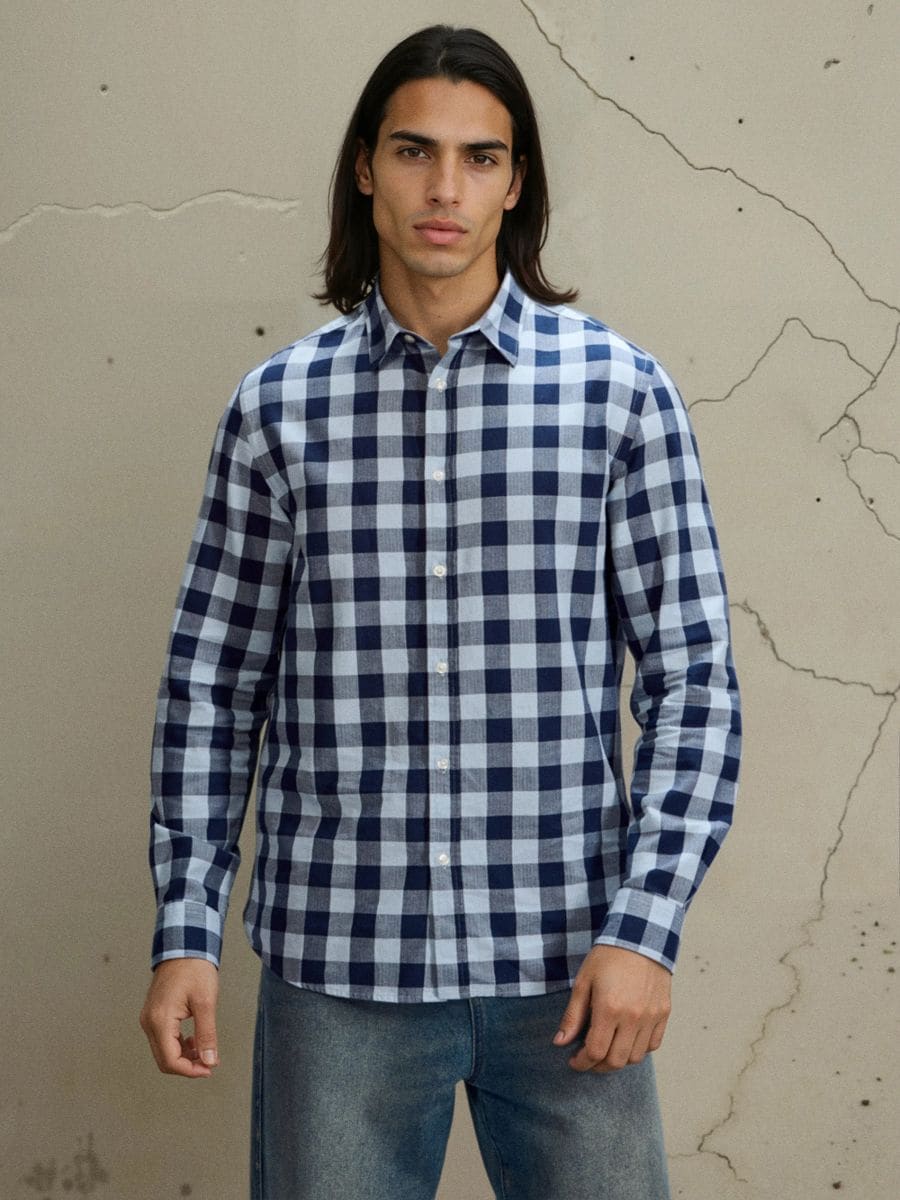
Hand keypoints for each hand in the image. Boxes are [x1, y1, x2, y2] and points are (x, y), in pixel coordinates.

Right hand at [139, 957, 219, 1077]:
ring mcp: (149, 1018)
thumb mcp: (206, 1002)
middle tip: (209, 1063)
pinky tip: (193, 1040)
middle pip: (164, 1059)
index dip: (190, 1070)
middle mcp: (149, 1022)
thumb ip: (207, 1034)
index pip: (170, 1060)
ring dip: (183, 1056)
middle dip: (187, 1066)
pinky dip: (178, 1045)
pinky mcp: (153, 1015)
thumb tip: (210, 1061)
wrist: (184, 946)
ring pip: (163, 1051)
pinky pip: (163, 1039)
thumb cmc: (195, 969)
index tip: (209, 1069)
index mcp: (160, 1020)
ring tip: (204, 1050)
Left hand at [552, 944, 671, 1072]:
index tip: (574, 1061)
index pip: (595, 1052)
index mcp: (609, 1009)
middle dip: (598, 1066)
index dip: (582, 1062)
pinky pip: (653, 1045)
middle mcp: (633, 1017)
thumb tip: (560, 1042)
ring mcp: (651, 1017)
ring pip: (636, 1057)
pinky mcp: (663, 1013)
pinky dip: (639, 1049)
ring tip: (607, 1050)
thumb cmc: (608, 957)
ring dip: (619, 1060)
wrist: (639, 937)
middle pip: (616, 1061)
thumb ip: (573, 1015)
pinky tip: (627, 1040)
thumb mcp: (583, 982)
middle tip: (589, 1059)